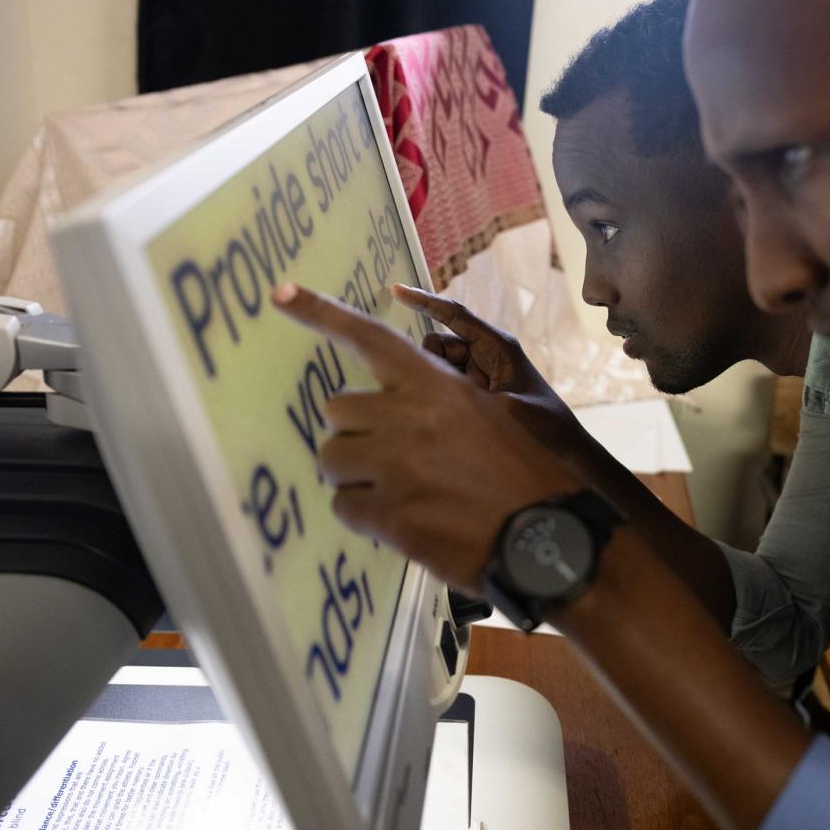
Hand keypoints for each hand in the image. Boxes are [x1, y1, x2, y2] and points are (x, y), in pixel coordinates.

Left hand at [271, 282, 584, 593]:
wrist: (547, 535)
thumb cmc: (527, 472)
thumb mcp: (494, 414)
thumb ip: (440, 404)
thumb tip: (394, 410)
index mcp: (437, 385)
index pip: (370, 338)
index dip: (321, 313)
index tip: (281, 293)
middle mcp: (409, 417)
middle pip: (336, 408)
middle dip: (353, 430)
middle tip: (388, 454)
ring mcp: (394, 467)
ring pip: (331, 459)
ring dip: (353, 474)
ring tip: (396, 490)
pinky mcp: (387, 515)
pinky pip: (343, 507)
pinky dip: (365, 515)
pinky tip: (403, 520)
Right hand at [392, 284, 593, 456]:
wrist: (563, 448)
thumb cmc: (544, 424)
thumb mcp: (511, 407)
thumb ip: (473, 396)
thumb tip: (437, 387)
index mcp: (498, 346)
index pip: (454, 315)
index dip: (425, 302)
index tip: (395, 290)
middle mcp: (485, 353)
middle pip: (437, 345)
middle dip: (431, 365)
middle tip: (453, 396)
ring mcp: (478, 372)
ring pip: (436, 367)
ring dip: (439, 384)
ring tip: (467, 409)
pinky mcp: (474, 390)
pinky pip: (445, 383)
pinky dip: (443, 394)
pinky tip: (460, 414)